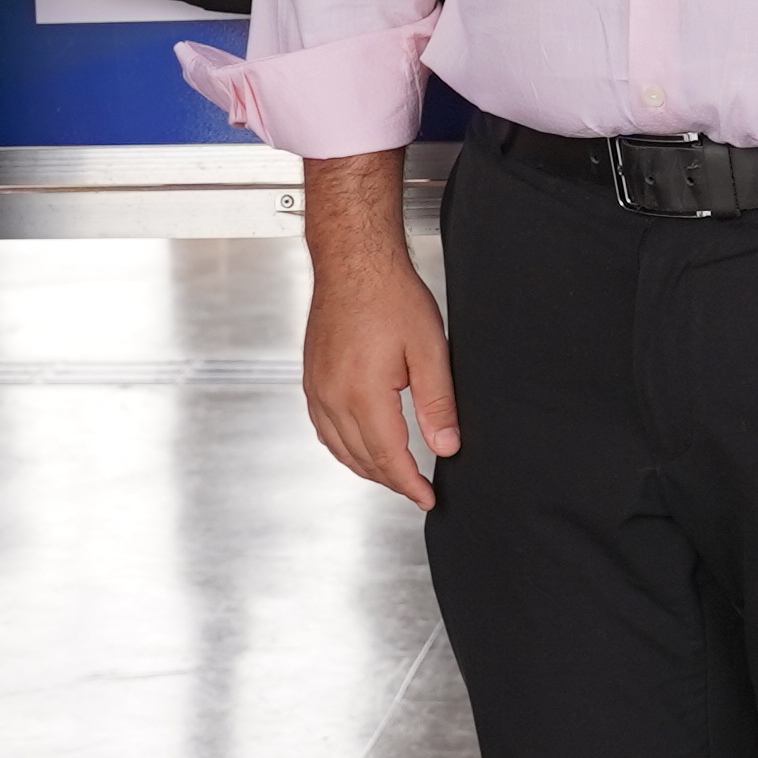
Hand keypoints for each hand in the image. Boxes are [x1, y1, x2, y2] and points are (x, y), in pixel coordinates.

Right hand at [301, 251, 461, 511]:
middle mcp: (332, 397)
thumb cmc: (389, 294)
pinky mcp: (311, 379)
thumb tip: (445, 445)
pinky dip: (344, 447)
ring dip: (367, 468)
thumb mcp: (429, 349)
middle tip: (418, 489)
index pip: (389, 458)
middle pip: (362, 459)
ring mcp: (316, 389)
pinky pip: (324, 429)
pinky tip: (360, 446)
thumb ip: (437, 403)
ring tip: (395, 475)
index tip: (428, 497)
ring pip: (339, 449)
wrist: (353, 260)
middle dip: (392, 480)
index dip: (410, 484)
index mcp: (362, 394)